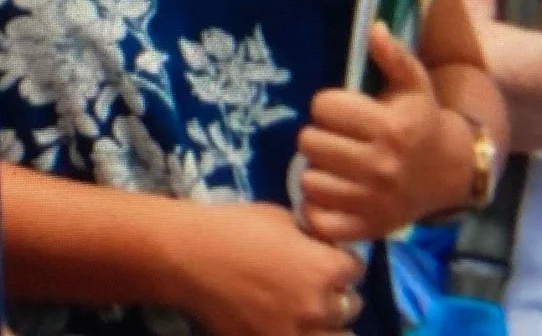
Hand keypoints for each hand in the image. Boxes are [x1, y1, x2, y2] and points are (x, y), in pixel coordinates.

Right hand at [170, 201, 368, 335]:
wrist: (185, 255)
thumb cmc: (230, 226)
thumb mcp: (278, 217)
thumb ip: (309, 238)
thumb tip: (322, 247)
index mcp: (325, 269)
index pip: (355, 269)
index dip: (340, 261)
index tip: (325, 257)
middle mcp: (319, 307)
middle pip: (350, 306)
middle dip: (335, 294)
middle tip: (312, 284)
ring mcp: (296, 333)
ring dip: (325, 325)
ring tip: (305, 313)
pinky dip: (297, 333)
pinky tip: (284, 323)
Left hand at [294, 23, 472, 241]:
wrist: (452, 174)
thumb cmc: (421, 121)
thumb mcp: (414, 85)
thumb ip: (393, 56)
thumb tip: (374, 27)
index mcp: (389, 128)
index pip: (322, 107)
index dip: (328, 106)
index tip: (343, 112)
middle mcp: (381, 166)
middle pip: (309, 142)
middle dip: (319, 136)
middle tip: (337, 139)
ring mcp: (373, 201)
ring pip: (309, 179)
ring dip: (317, 171)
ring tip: (335, 166)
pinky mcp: (368, 228)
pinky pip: (318, 218)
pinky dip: (318, 208)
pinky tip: (333, 194)